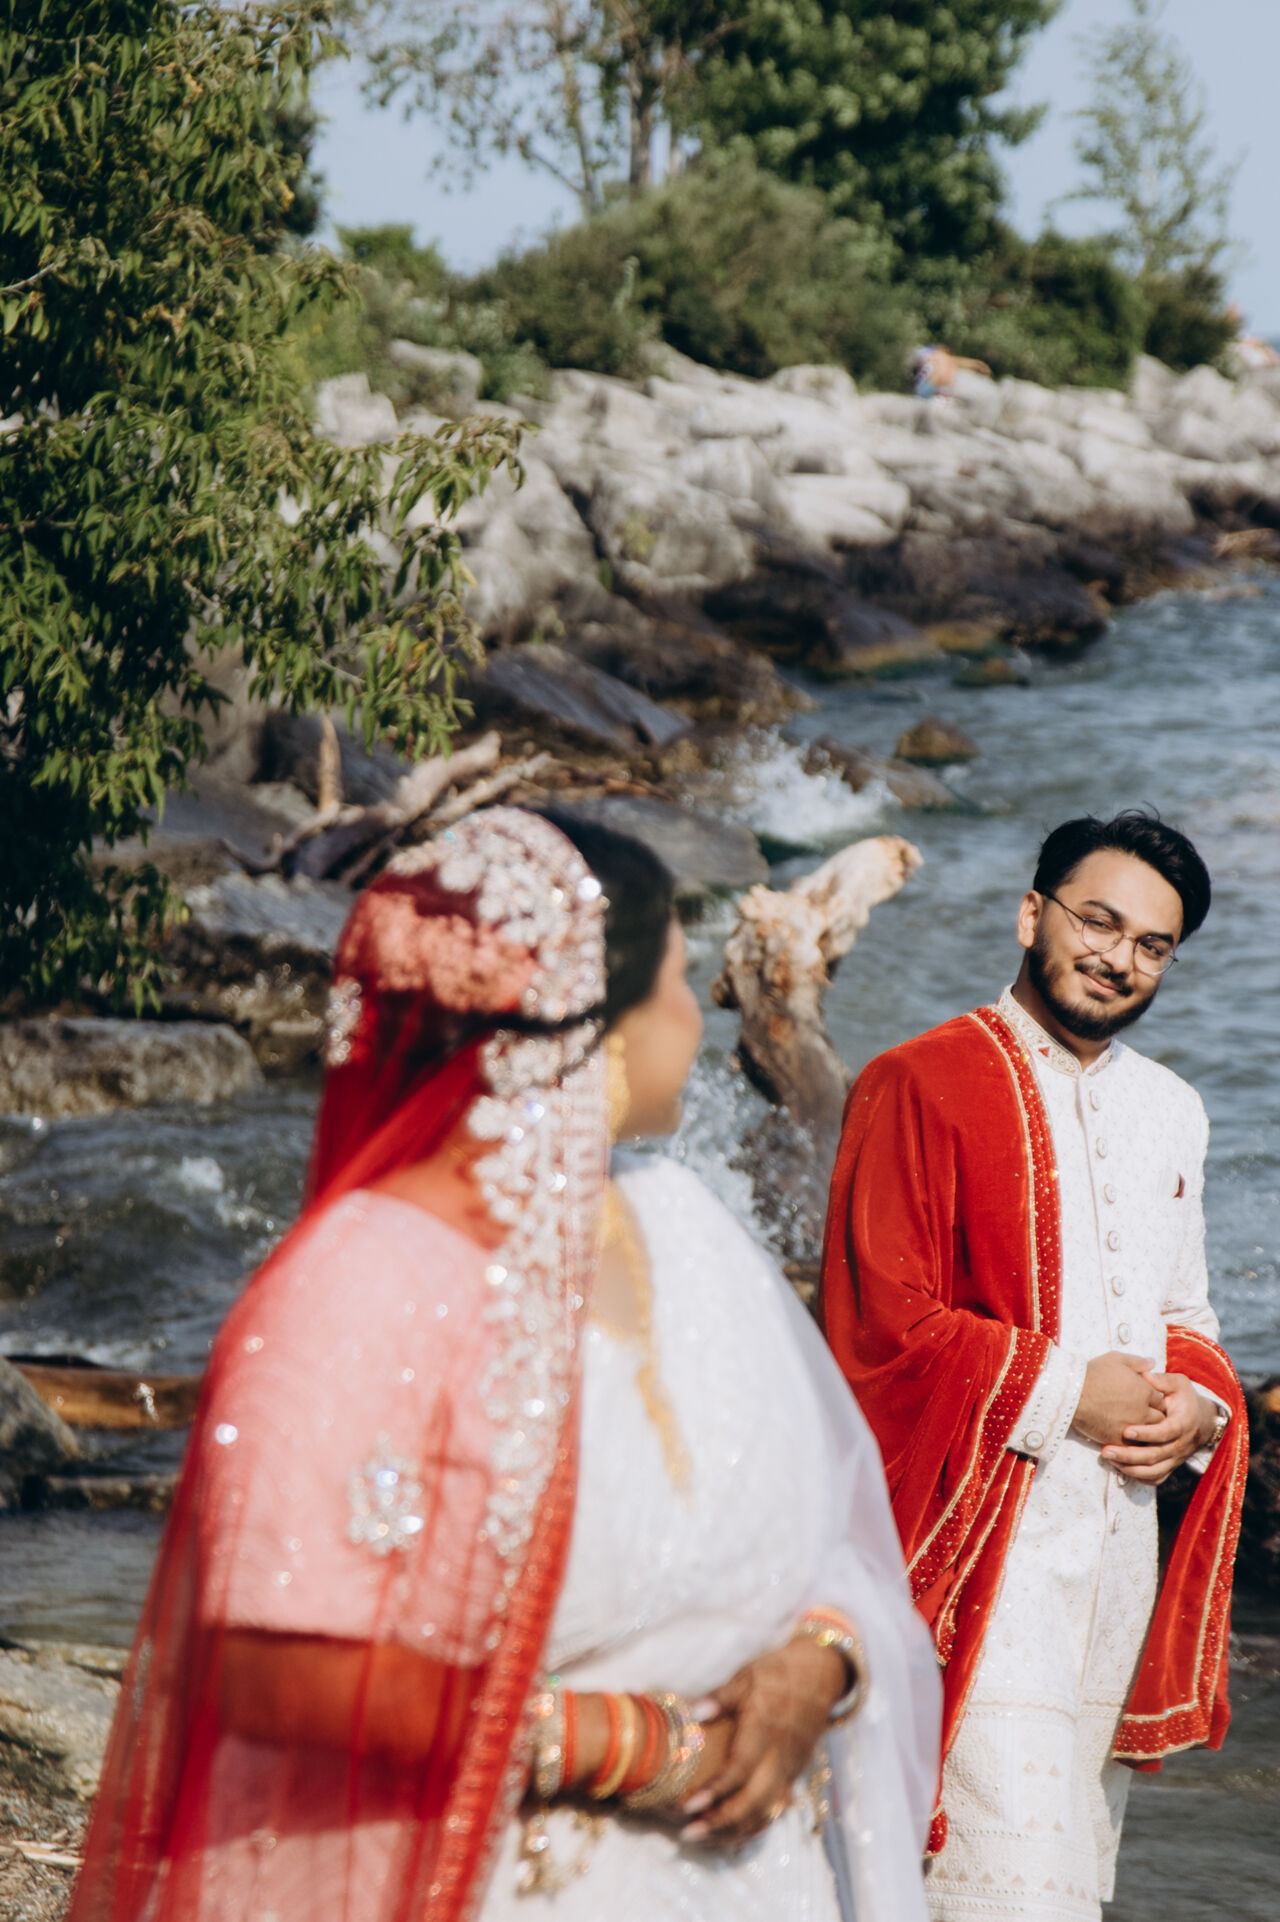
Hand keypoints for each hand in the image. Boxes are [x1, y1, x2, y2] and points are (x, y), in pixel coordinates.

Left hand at [680, 1636, 845, 1846]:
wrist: (818, 1676)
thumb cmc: (777, 1674)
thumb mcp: (747, 1676)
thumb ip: (722, 1697)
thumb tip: (696, 1712)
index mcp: (765, 1731)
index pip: (740, 1770)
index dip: (715, 1791)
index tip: (688, 1806)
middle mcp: (779, 1757)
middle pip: (753, 1801)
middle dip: (721, 1822)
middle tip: (689, 1832)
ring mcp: (789, 1769)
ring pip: (765, 1811)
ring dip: (735, 1829)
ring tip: (703, 1837)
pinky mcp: (793, 1774)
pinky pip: (775, 1808)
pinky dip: (754, 1826)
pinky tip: (732, 1835)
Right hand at [1072, 1352, 1165, 1447]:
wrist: (1071, 1394)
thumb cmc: (1093, 1373)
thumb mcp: (1116, 1360)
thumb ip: (1138, 1362)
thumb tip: (1152, 1362)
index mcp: (1145, 1391)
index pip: (1161, 1400)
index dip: (1153, 1399)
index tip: (1144, 1399)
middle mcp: (1143, 1411)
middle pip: (1159, 1418)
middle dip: (1153, 1415)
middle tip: (1140, 1413)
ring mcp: (1132, 1427)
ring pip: (1150, 1434)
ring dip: (1145, 1430)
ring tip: (1135, 1426)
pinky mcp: (1119, 1440)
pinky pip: (1133, 1445)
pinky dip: (1131, 1441)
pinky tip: (1123, 1435)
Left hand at [1101, 1372, 1218, 1484]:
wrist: (1203, 1421)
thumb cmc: (1185, 1398)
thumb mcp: (1179, 1384)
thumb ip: (1162, 1380)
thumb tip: (1145, 1374)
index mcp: (1182, 1424)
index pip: (1164, 1433)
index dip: (1146, 1433)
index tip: (1126, 1430)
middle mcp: (1180, 1445)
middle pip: (1155, 1456)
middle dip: (1129, 1455)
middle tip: (1106, 1450)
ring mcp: (1175, 1458)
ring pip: (1154, 1471)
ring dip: (1130, 1468)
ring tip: (1109, 1459)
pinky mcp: (1170, 1466)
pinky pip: (1156, 1478)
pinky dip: (1139, 1477)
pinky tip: (1121, 1469)